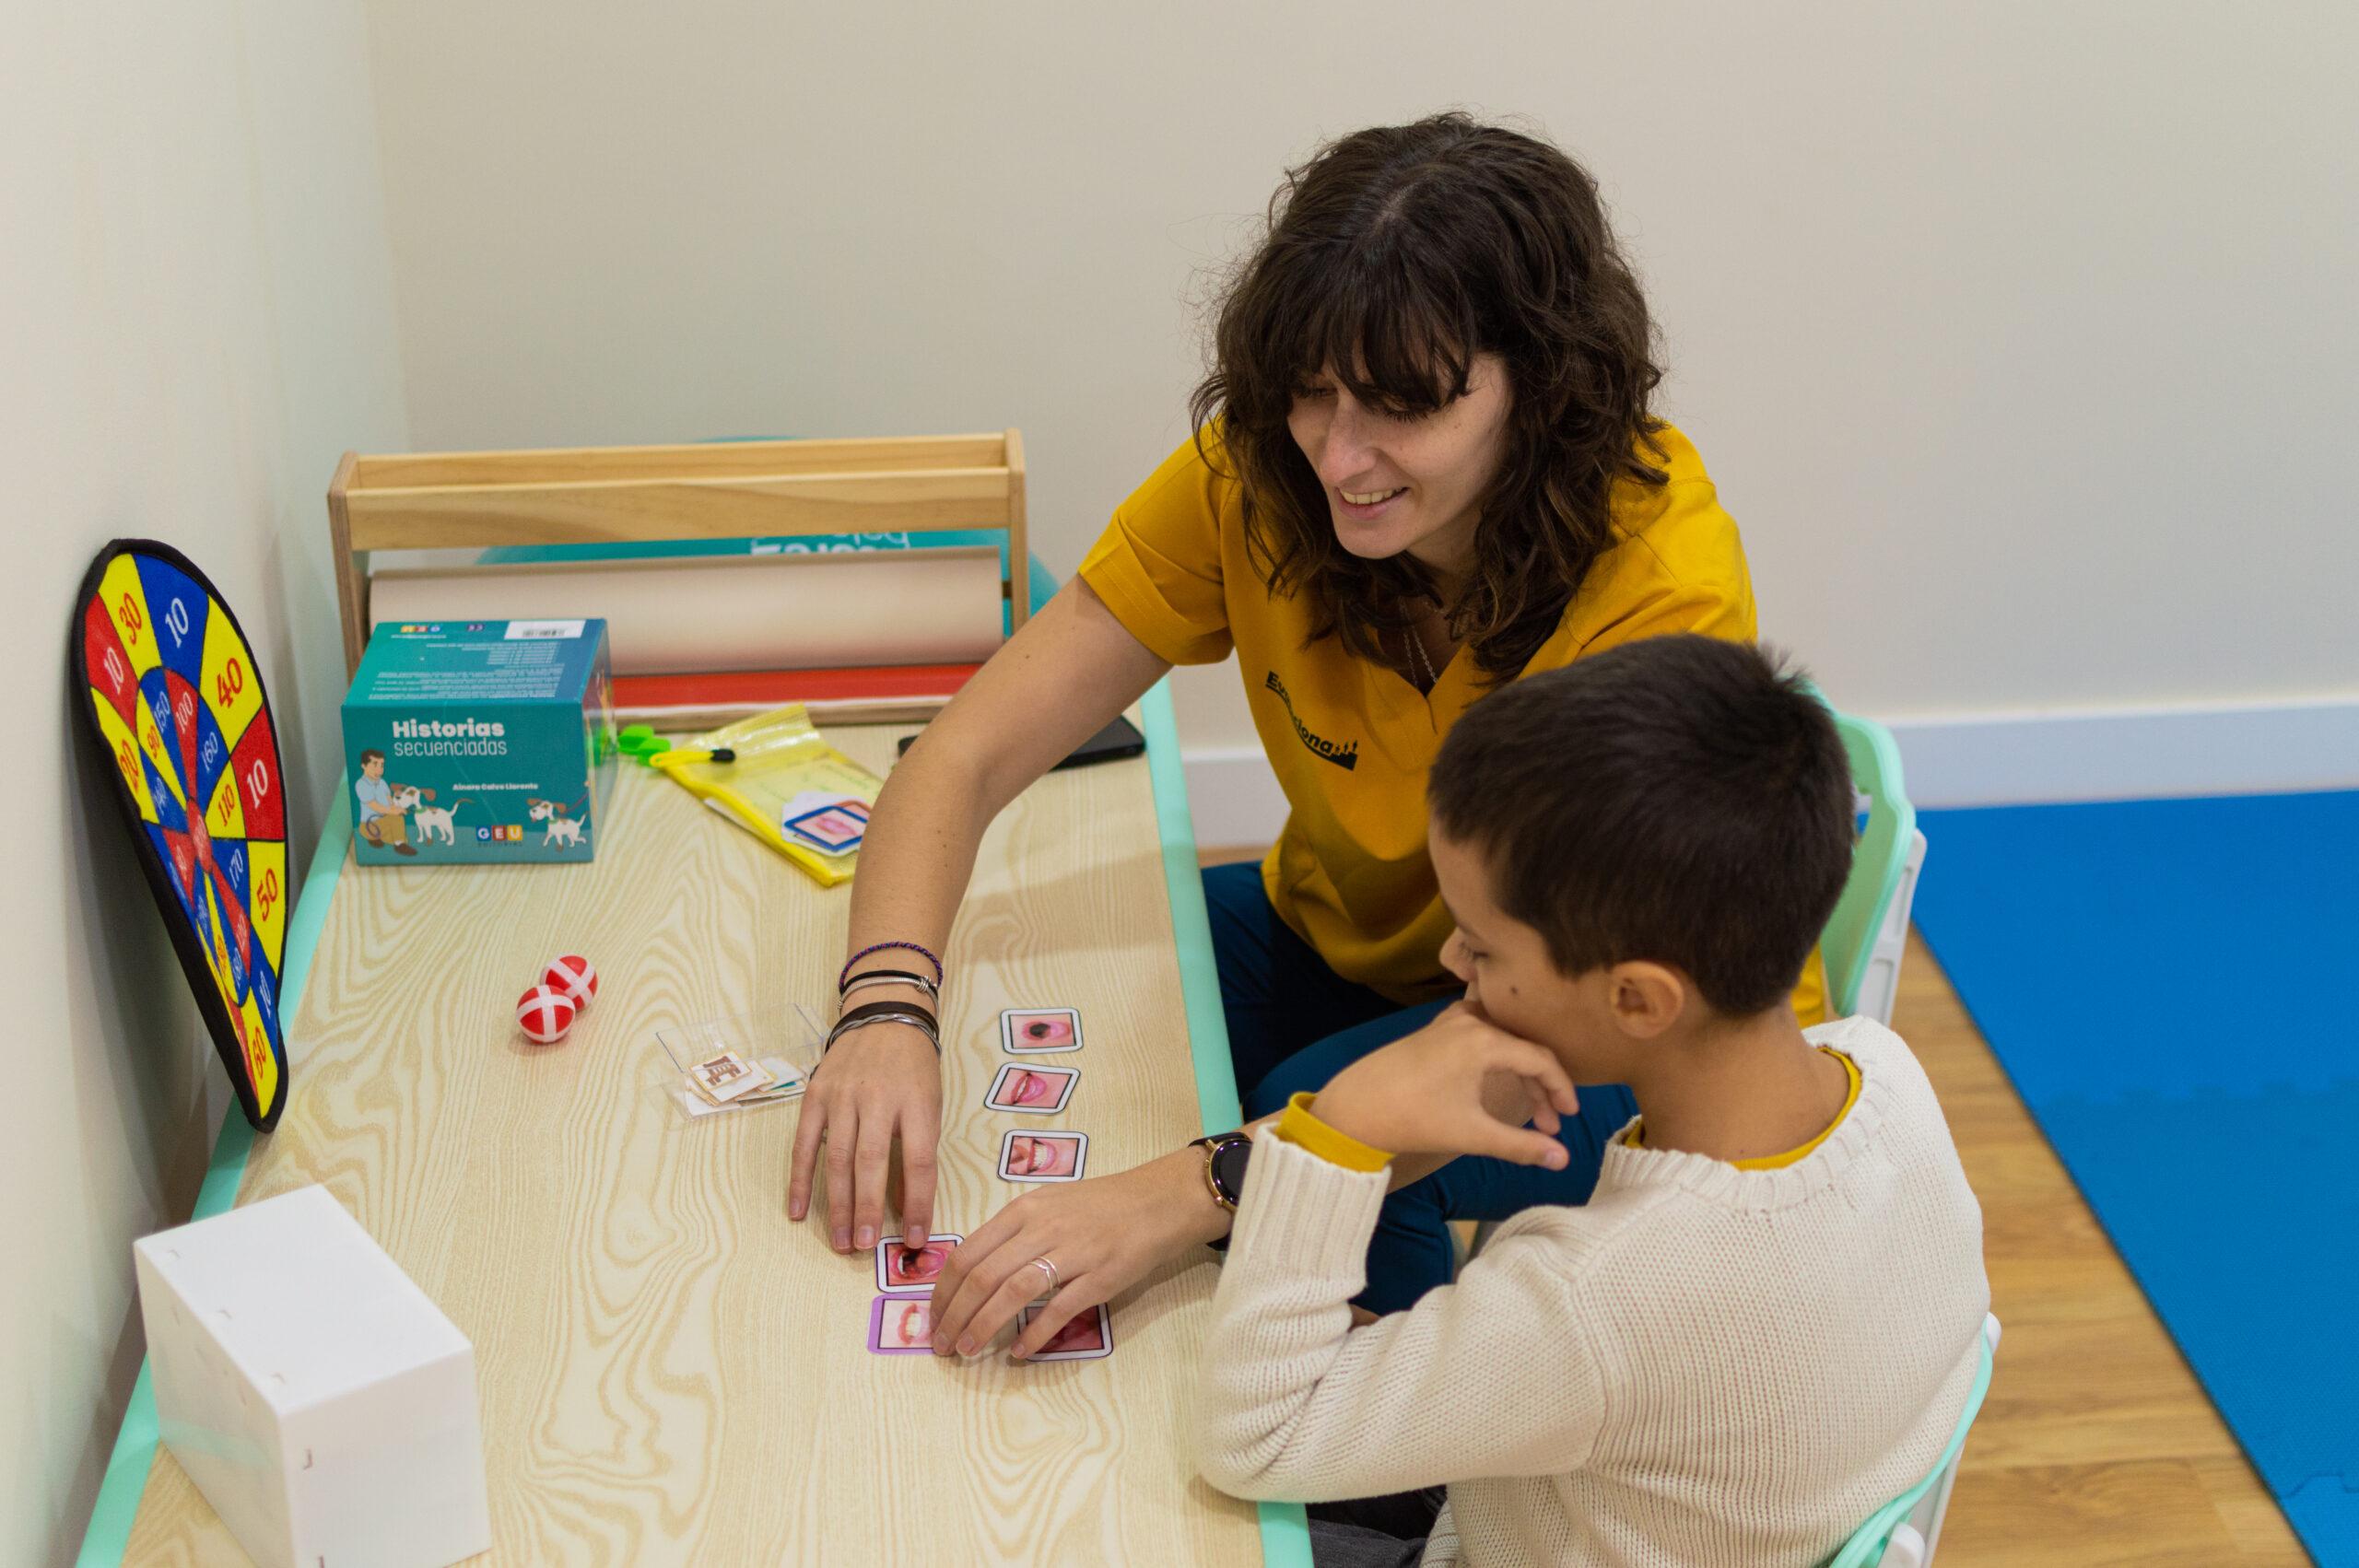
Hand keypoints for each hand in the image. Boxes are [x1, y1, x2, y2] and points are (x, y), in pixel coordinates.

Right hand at [787, 1022, 941, 1252]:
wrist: (884, 1018)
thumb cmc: (913, 1069)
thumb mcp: (930, 1106)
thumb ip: (919, 1152)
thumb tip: (903, 1207)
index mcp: (915, 1103)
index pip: (919, 1162)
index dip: (918, 1204)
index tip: (915, 1239)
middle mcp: (876, 1098)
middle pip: (871, 1163)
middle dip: (867, 1210)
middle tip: (864, 1248)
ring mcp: (842, 1095)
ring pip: (836, 1158)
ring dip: (837, 1204)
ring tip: (840, 1241)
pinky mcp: (814, 1095)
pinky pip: (804, 1144)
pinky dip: (800, 1180)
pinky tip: (798, 1211)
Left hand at [927, 1148, 1228, 1358]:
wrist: (1158, 1202)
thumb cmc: (1101, 1206)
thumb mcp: (1049, 1205)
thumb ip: (1014, 1233)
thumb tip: (975, 1272)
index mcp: (1024, 1210)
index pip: (968, 1252)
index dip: (943, 1290)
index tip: (933, 1316)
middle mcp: (1042, 1227)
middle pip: (983, 1276)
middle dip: (954, 1314)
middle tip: (941, 1343)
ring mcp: (1072, 1252)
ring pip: (1013, 1292)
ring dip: (983, 1325)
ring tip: (966, 1350)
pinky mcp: (1100, 1277)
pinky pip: (1058, 1309)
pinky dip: (1034, 1333)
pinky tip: (1019, 1351)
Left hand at [1310, 1003, 1579, 1168]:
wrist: (1354, 1108)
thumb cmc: (1413, 1119)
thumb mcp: (1472, 1134)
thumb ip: (1521, 1146)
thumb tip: (1563, 1160)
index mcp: (1483, 1040)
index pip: (1540, 1059)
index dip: (1562, 1089)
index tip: (1570, 1117)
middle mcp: (1469, 1021)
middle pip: (1523, 1048)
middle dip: (1541, 1088)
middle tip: (1550, 1126)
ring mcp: (1449, 1022)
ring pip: (1502, 1042)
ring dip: (1519, 1074)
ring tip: (1528, 1112)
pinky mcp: (1434, 1030)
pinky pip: (1480, 1037)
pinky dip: (1497, 1061)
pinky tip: (1496, 1087)